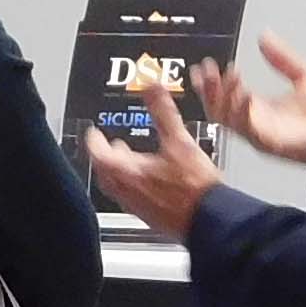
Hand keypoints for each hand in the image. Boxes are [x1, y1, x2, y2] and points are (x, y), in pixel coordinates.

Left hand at [85, 116, 223, 240]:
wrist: (211, 219)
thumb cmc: (196, 186)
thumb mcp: (180, 140)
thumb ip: (163, 111)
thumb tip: (153, 87)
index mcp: (129, 172)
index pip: (99, 155)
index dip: (94, 141)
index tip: (93, 134)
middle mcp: (129, 192)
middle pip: (105, 174)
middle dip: (105, 158)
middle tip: (109, 147)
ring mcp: (140, 208)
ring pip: (118, 189)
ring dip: (119, 173)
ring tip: (129, 163)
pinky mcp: (152, 219)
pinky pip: (133, 202)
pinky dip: (133, 188)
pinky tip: (149, 184)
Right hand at [193, 34, 305, 163]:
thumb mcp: (304, 75)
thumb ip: (281, 58)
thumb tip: (264, 37)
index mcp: (262, 110)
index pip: (226, 97)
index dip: (212, 83)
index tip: (204, 67)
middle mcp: (258, 123)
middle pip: (219, 109)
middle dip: (210, 89)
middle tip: (207, 70)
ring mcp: (263, 133)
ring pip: (227, 119)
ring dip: (223, 96)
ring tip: (228, 75)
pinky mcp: (271, 141)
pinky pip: (248, 128)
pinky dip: (241, 110)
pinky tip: (243, 93)